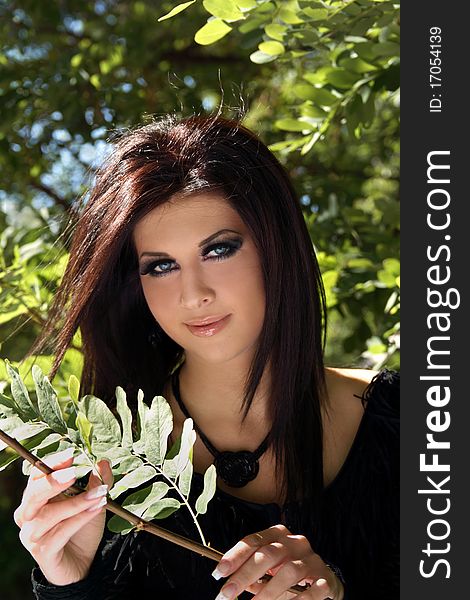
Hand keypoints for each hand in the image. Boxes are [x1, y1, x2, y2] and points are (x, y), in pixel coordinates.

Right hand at [14, 447, 113, 585]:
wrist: (84, 563)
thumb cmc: (82, 527)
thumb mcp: (94, 500)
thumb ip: (98, 482)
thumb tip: (103, 462)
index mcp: (37, 497)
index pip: (36, 476)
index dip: (52, 464)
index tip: (71, 454)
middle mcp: (29, 515)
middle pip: (33, 495)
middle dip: (53, 482)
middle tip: (74, 473)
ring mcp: (32, 535)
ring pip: (48, 515)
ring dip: (75, 502)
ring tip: (99, 494)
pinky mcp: (43, 552)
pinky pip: (59, 534)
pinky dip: (79, 519)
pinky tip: (96, 509)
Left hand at [211, 524, 343, 599]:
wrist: (325, 581)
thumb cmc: (289, 573)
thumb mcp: (269, 569)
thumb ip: (252, 574)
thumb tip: (230, 584)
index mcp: (278, 535)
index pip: (253, 541)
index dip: (234, 556)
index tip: (219, 572)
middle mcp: (295, 542)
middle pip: (268, 554)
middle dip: (245, 574)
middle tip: (228, 592)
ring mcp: (312, 559)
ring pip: (288, 572)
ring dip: (268, 592)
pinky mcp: (326, 578)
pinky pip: (311, 590)